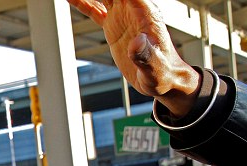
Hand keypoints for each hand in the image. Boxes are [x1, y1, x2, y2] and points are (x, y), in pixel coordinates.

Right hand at [65, 0, 199, 117]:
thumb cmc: (162, 72)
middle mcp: (133, 9)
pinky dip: (83, 3)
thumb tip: (136, 42)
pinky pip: (95, 11)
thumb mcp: (153, 66)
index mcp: (145, 13)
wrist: (162, 78)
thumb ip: (144, 54)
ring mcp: (122, 16)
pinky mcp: (113, 26)